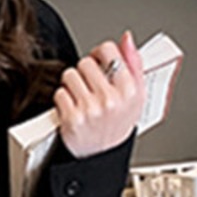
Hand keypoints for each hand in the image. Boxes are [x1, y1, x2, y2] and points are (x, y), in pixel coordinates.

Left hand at [55, 31, 144, 159]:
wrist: (101, 158)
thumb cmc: (117, 126)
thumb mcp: (136, 97)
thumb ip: (134, 65)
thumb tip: (127, 39)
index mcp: (129, 91)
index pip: (109, 51)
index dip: (100, 53)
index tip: (98, 62)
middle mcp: (110, 100)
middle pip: (86, 62)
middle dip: (85, 72)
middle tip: (88, 87)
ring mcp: (90, 110)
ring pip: (70, 75)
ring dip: (71, 84)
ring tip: (80, 97)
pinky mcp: (72, 119)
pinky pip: (60, 93)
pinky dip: (62, 100)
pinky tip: (72, 108)